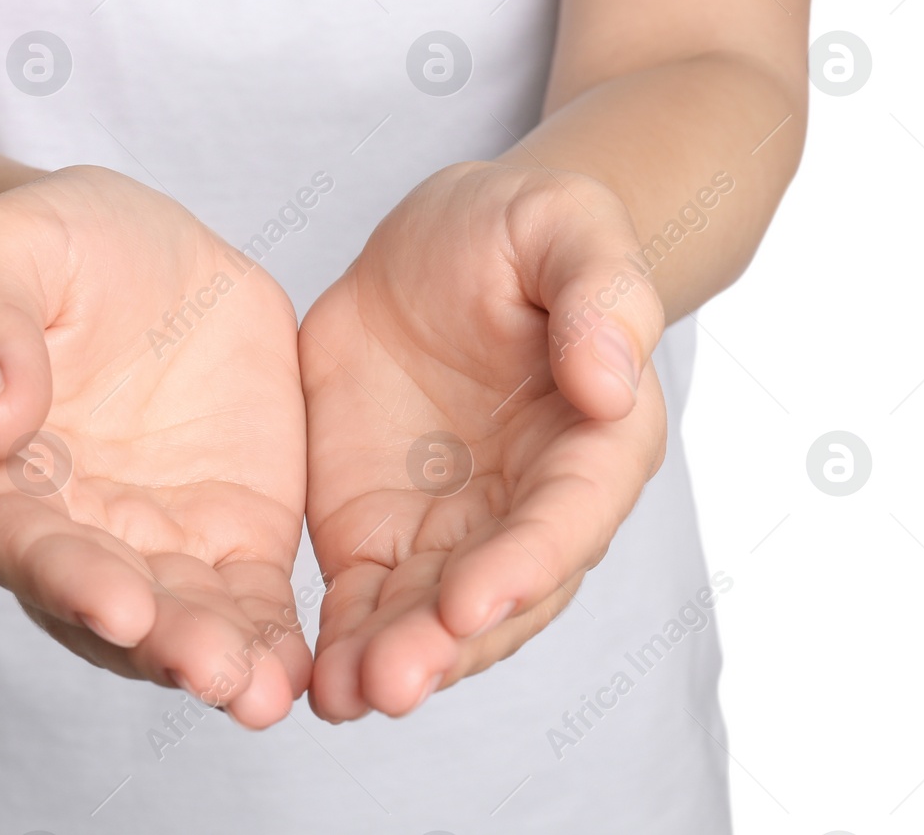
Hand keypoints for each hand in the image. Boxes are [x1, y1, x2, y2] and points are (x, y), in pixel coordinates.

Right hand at [0, 166, 309, 727]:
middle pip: (103, 604)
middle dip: (157, 642)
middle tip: (213, 673)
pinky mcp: (228, 534)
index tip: (115, 604)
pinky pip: (248, 600)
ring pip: (179, 619)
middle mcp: (63, 528)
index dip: (62, 576)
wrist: (130, 252)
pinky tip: (303, 671)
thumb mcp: (4, 252)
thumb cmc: (45, 250)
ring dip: (217, 661)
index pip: (16, 538)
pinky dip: (271, 639)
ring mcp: (149, 540)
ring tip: (264, 693)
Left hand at [299, 162, 666, 720]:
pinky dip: (343, 641)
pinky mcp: (383, 531)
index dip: (527, 564)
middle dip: (447, 644)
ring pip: (433, 616)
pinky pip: (368, 599)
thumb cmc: (524, 234)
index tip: (473, 602)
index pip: (570, 516)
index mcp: (597, 440)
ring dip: (392, 660)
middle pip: (501, 594)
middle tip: (391, 682)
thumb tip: (612, 384)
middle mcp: (532, 506)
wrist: (446, 248)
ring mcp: (456, 528)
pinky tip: (310, 679)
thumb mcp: (568, 226)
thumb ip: (602, 294)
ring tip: (342, 696)